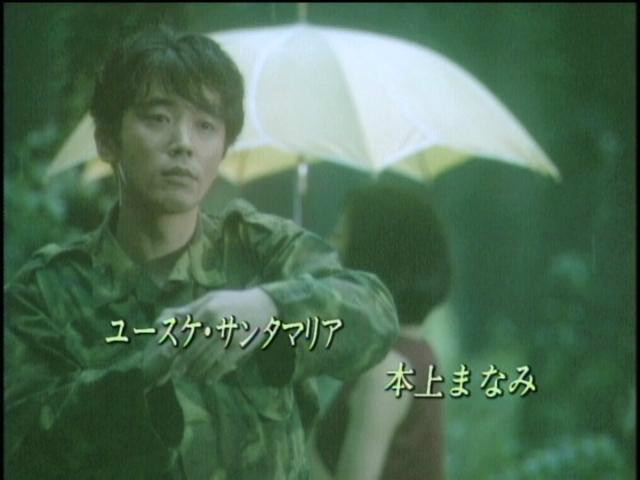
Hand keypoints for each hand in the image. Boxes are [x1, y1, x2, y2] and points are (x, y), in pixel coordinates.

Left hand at [147, 288, 277, 386]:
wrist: (264, 304)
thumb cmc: (234, 301)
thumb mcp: (212, 298)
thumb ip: (192, 308)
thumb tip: (171, 317)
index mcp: (208, 310)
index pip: (186, 331)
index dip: (175, 344)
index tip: (166, 355)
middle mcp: (217, 323)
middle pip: (194, 348)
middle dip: (183, 362)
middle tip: (175, 373)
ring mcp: (229, 335)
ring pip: (207, 359)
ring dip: (197, 370)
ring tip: (190, 377)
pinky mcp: (240, 346)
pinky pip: (223, 364)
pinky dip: (215, 374)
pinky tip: (209, 380)